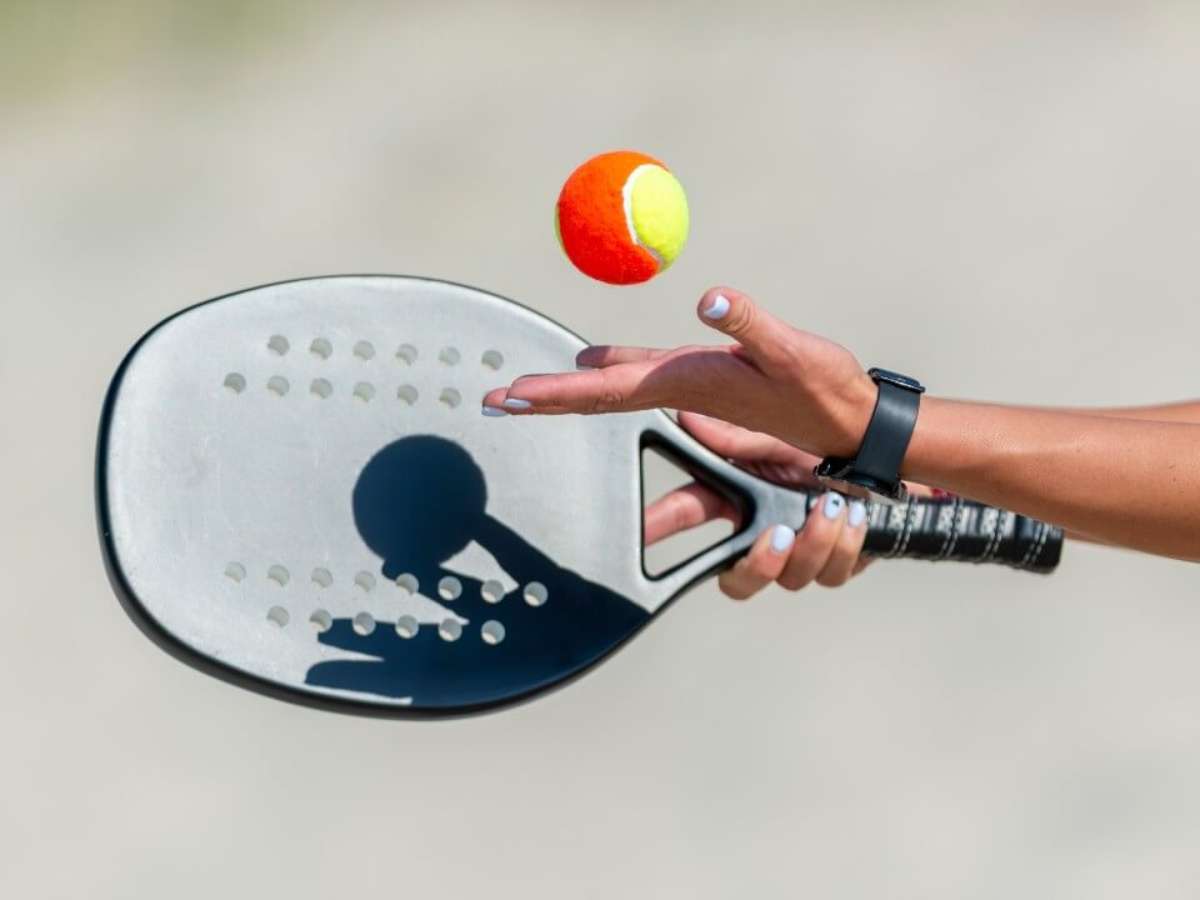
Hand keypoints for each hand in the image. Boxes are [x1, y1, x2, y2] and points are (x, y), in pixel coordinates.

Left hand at [481, 286, 877, 459]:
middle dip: (543, 399)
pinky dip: (605, 372)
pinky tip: (587, 366)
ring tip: (521, 392)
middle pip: (596, 395)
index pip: (608, 389)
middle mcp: (678, 389)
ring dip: (566, 389)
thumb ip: (752, 326)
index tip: (509, 399)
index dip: (557, 392)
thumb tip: (707, 300)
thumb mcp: (793, 353)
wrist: (847, 426)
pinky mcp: (703, 379)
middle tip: (491, 401)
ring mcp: (688, 387)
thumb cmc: (824, 391)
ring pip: (614, 387)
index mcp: (688, 383)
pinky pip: (640, 376)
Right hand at [645, 412, 872, 599]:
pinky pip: (833, 575)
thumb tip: (690, 416)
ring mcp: (799, 556)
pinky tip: (856, 517)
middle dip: (757, 566)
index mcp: (738, 500)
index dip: (656, 528)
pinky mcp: (835, 565)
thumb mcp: (781, 436)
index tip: (637, 534)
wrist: (887, 461)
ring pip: (791, 579)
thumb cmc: (829, 448)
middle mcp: (763, 535)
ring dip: (813, 546)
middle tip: (776, 537)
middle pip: (736, 580)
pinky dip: (846, 545)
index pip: (686, 515)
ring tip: (833, 508)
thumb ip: (737, 437)